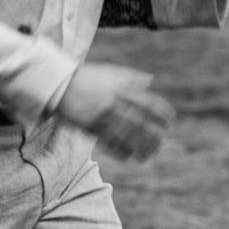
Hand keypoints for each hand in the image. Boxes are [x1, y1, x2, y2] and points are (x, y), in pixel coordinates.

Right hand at [57, 62, 174, 160]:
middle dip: (154, 134)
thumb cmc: (87, 77)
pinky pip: (109, 142)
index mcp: (122, 89)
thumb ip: (131, 77)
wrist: (59, 84)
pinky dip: (121, 151)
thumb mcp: (110, 72)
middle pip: (141, 123)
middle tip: (161, 141)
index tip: (169, 121)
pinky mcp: (91, 128)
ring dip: (140, 147)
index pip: (148, 103)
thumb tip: (150, 80)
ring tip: (149, 154)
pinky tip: (130, 156)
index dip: (162, 113)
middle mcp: (115, 103)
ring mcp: (103, 117)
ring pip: (127, 136)